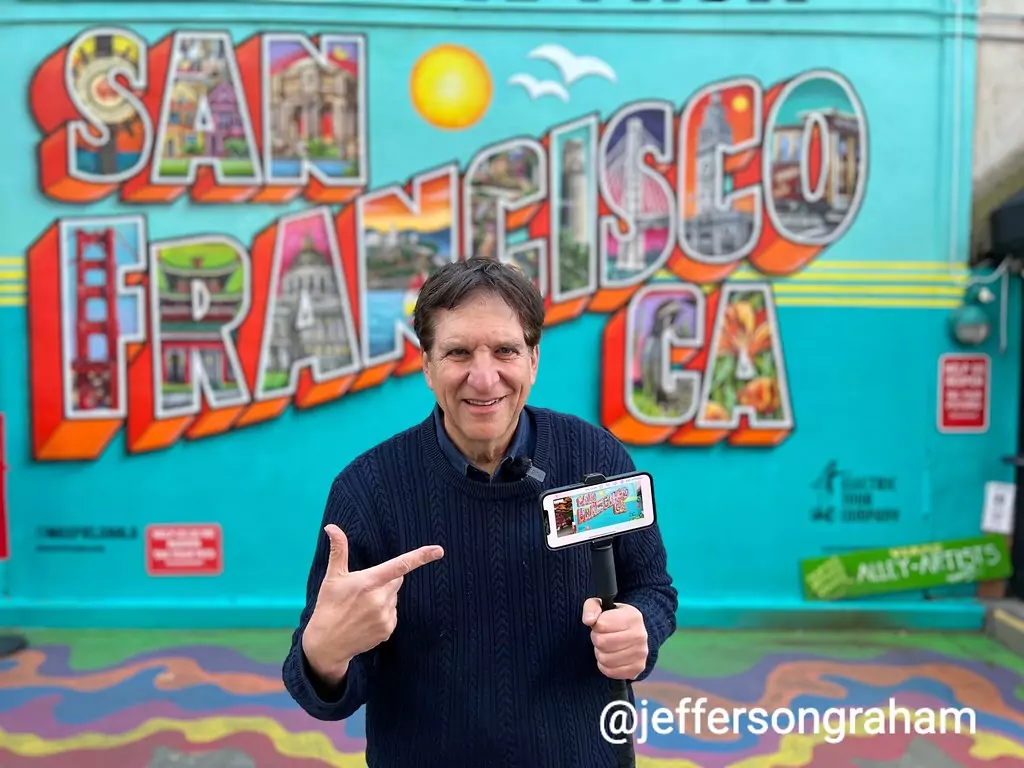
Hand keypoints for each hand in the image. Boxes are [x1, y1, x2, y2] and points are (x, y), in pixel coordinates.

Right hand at [303, 524, 443, 683]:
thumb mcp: (333, 577)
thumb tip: (332, 527)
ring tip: (362, 607)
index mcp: (369, 582)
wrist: (327, 643)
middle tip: (364, 589)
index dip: (420, 556)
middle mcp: (380, 599)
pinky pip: (393, 614)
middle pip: (396, 580)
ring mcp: (385, 616)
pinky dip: (383, 613)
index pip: (399, 565)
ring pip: (394, 598)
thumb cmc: (329, 606)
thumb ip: (339, 550)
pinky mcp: (388, 630)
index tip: (438, 550)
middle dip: (385, 581)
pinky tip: (366, 618)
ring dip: (384, 598)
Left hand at [581, 598, 647, 679]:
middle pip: (602, 642)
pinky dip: (605, 666)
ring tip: (606, 646)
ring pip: (605, 658)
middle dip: (597, 639)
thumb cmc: (614, 618)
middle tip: (601, 636)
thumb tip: (588, 620)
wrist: (633, 633)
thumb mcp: (602, 606)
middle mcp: (640, 635)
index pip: (601, 625)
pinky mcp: (638, 668)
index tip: (600, 624)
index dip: (596, 625)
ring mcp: (641, 653)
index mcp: (633, 616)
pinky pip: (610, 672)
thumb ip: (591, 608)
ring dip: (600, 653)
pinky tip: (611, 656)